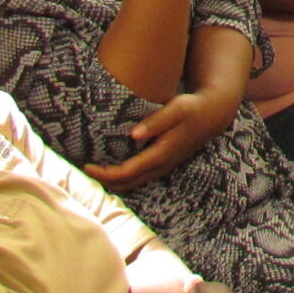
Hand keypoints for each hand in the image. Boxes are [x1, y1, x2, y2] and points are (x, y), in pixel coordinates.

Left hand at [84, 91, 227, 190]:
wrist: (212, 115)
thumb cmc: (192, 108)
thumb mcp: (176, 109)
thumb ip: (155, 122)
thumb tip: (133, 135)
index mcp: (160, 155)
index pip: (126, 172)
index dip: (104, 173)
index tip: (85, 165)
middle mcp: (160, 166)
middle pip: (125, 184)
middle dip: (103, 181)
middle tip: (81, 170)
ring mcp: (162, 167)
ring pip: (131, 184)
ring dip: (111, 181)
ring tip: (91, 170)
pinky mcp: (162, 164)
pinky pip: (137, 178)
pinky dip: (121, 177)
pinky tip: (109, 168)